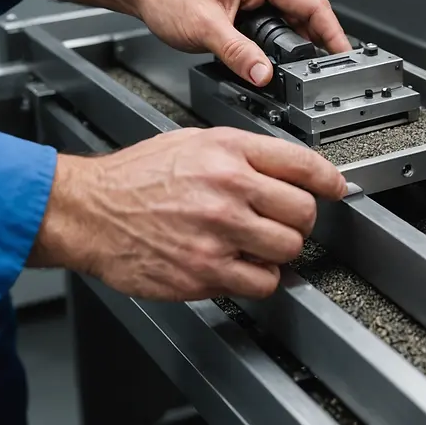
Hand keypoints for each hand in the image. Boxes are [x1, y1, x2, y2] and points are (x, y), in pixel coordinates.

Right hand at [31, 127, 346, 300]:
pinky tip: (242, 266)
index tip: (336, 188)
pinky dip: (259, 278)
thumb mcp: (193, 142)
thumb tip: (288, 167)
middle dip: (299, 220)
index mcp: (228, 153)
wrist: (89, 211)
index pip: (302, 164)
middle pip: (303, 213)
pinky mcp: (205, 272)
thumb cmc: (135, 177)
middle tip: (284, 221)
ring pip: (288, 250)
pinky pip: (262, 283)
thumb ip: (243, 153)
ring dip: (280, 250)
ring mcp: (218, 234)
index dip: (328, 179)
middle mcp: (228, 190)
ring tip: (259, 244)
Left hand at [132, 0, 351, 85]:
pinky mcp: (245, 3)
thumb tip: (263, 74)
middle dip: (318, 42)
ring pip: (291, 19)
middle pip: (307, 12)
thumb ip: (238, 53)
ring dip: (299, 44)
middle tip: (326, 71)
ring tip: (306, 70)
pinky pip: (274, 23)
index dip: (332, 33)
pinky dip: (281, 43)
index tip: (343, 55)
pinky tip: (279, 60)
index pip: (312, 4)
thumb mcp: (206, 28)